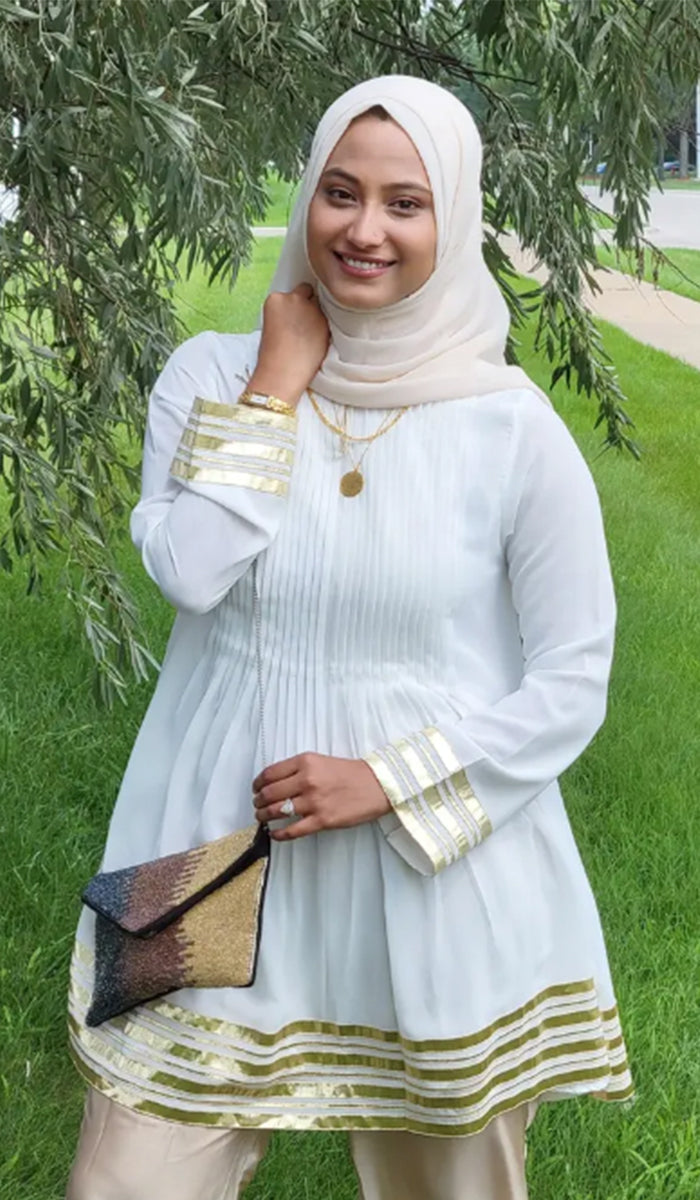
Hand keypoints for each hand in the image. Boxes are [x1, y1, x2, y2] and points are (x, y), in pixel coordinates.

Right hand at [247, 283, 329, 406]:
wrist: (282, 372)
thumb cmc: (272, 355)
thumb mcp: (271, 325)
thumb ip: (285, 313)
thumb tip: (297, 313)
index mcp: (276, 299)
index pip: (290, 293)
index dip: (293, 305)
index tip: (291, 318)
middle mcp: (294, 298)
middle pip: (307, 291)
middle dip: (307, 302)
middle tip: (304, 322)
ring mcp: (312, 308)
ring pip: (319, 305)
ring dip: (317, 314)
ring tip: (311, 334)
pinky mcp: (325, 321)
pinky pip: (328, 319)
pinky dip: (324, 327)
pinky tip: (317, 340)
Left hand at [252, 753, 390, 840]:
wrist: (376, 785)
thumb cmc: (349, 773)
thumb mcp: (320, 761)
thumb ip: (298, 769)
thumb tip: (274, 782)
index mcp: (305, 762)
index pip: (269, 774)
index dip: (257, 784)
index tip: (256, 789)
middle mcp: (306, 780)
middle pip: (269, 793)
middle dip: (258, 802)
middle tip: (258, 805)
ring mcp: (314, 802)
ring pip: (277, 812)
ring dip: (264, 816)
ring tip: (262, 818)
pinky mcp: (322, 820)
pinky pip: (292, 830)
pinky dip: (279, 834)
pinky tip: (275, 834)